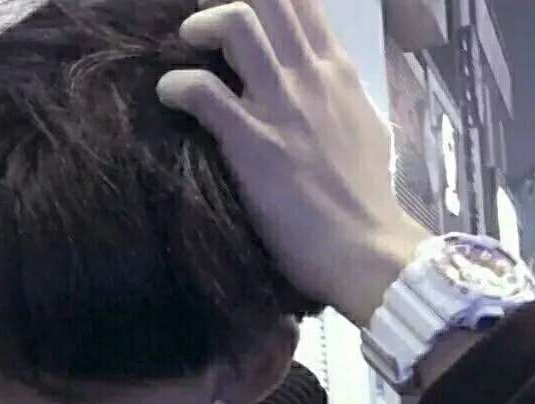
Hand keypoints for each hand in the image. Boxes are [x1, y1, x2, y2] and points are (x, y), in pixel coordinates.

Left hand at [156, 0, 428, 328]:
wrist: (365, 248)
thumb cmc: (366, 201)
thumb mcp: (365, 129)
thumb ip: (341, 101)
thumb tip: (329, 94)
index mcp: (339, 71)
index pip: (304, 2)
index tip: (244, 9)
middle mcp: (311, 75)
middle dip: (231, 0)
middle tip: (206, 24)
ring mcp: (281, 105)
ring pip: (239, 22)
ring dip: (203, 24)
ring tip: (186, 44)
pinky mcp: (252, 143)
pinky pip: (204, 91)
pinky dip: (178, 85)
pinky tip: (168, 95)